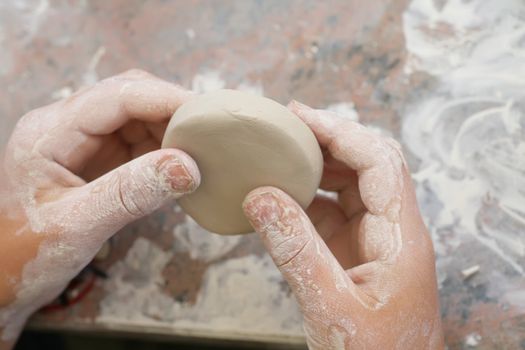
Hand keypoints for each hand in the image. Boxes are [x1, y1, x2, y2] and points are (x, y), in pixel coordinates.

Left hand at [0, 70, 199, 346]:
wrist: (2, 281)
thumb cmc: (23, 255)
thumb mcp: (76, 225)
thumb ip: (130, 193)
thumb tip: (189, 166)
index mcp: (50, 131)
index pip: (117, 97)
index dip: (166, 99)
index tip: (207, 116)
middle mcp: (65, 127)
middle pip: (129, 97)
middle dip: (172, 110)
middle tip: (211, 133)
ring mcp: (81, 142)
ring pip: (137, 117)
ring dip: (171, 130)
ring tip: (203, 150)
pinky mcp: (96, 160)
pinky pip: (138, 143)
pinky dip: (164, 150)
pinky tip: (183, 165)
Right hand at [243, 102, 443, 348]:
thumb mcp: (330, 306)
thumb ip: (295, 250)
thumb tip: (261, 197)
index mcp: (400, 238)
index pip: (379, 161)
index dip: (341, 132)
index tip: (300, 117)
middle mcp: (391, 231)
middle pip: (367, 164)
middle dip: (329, 140)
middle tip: (288, 125)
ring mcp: (374, 242)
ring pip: (350, 186)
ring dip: (318, 166)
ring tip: (282, 152)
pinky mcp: (356, 255)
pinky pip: (332, 213)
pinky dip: (306, 198)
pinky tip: (281, 195)